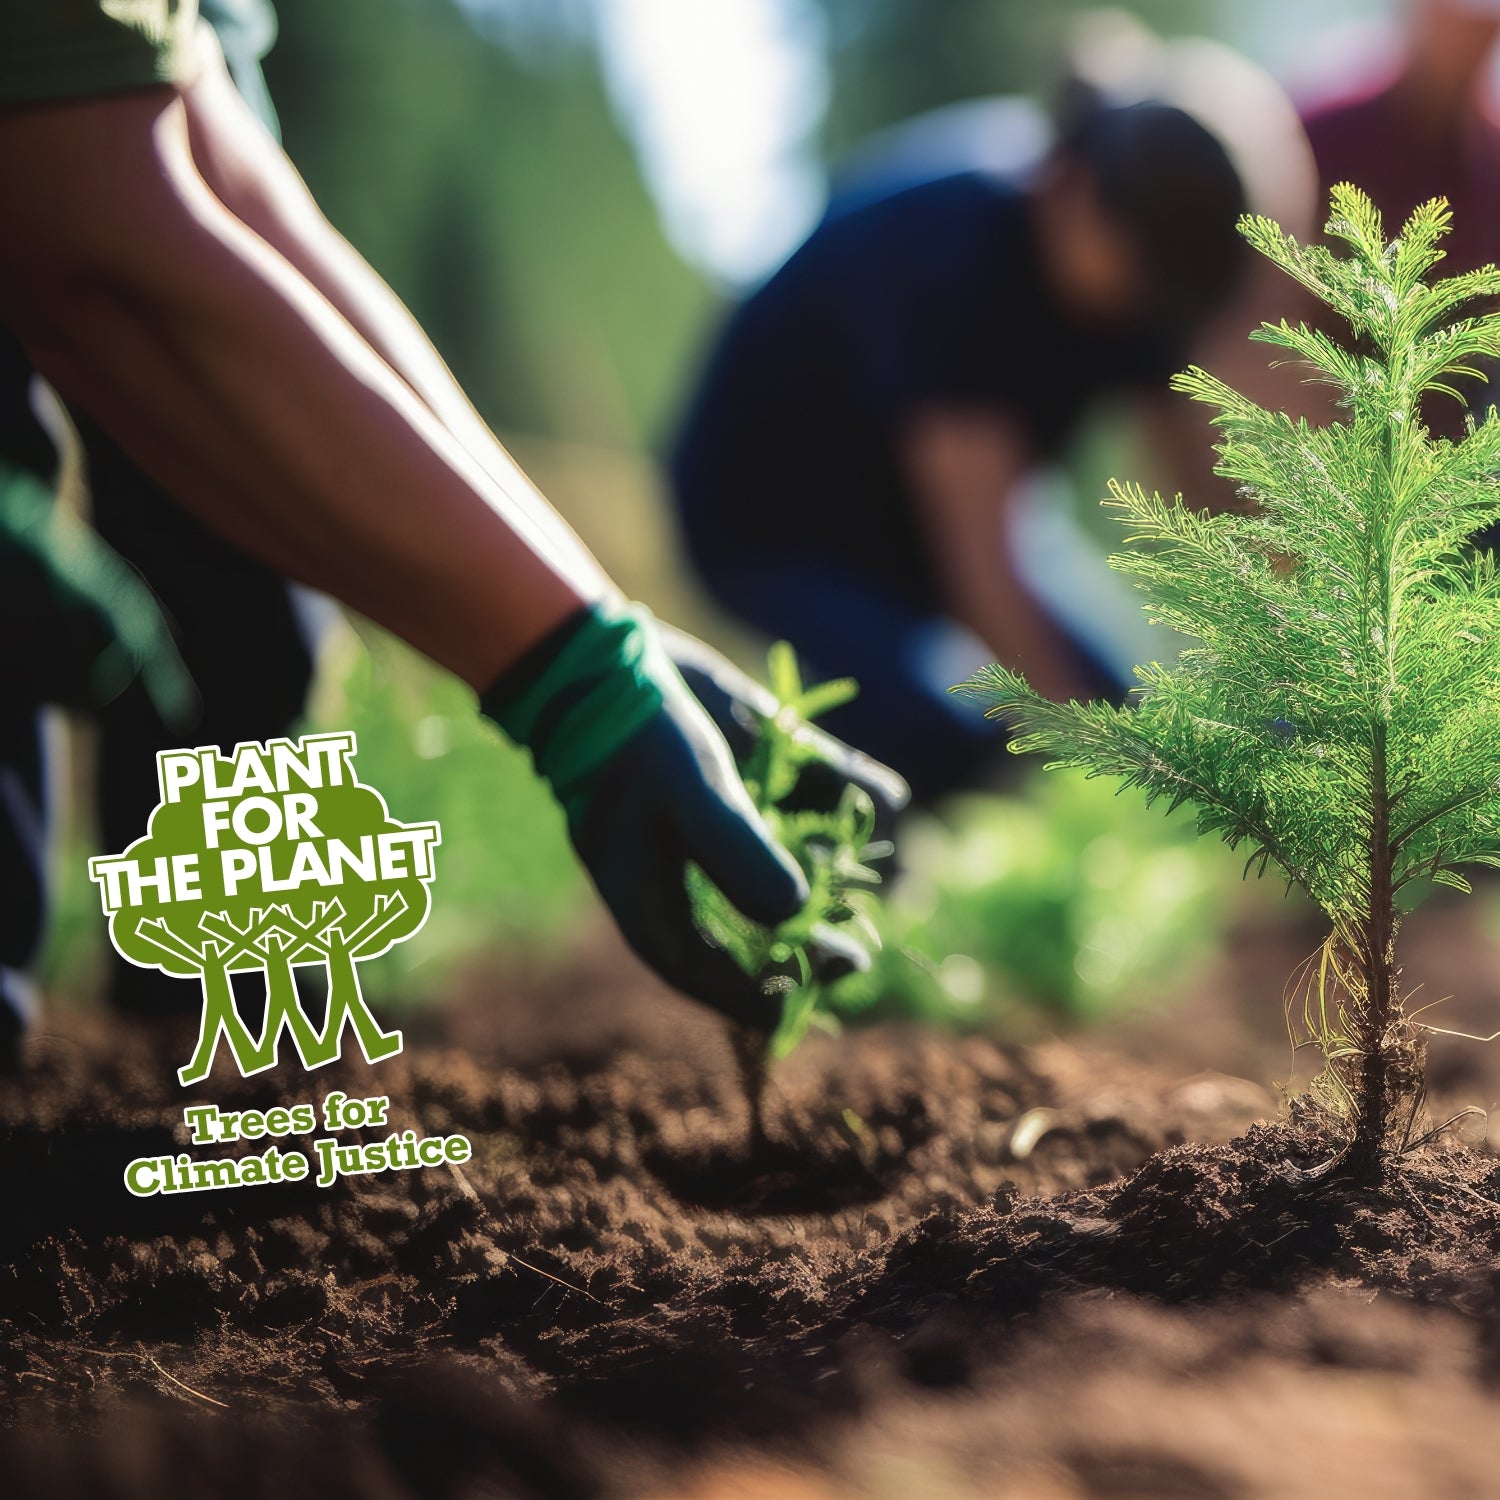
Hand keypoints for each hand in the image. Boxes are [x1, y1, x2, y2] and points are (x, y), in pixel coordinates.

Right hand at [480, 601, 875, 1027]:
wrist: (605, 656)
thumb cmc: (635, 736)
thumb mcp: (689, 796)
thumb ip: (738, 853)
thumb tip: (798, 910)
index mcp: (655, 900)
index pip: (709, 973)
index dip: (760, 993)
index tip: (813, 990)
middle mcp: (690, 871)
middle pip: (751, 930)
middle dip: (805, 940)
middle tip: (855, 953)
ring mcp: (720, 823)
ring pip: (786, 863)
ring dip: (832, 869)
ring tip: (873, 875)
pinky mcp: (747, 772)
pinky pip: (806, 792)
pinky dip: (846, 791)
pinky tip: (887, 795)